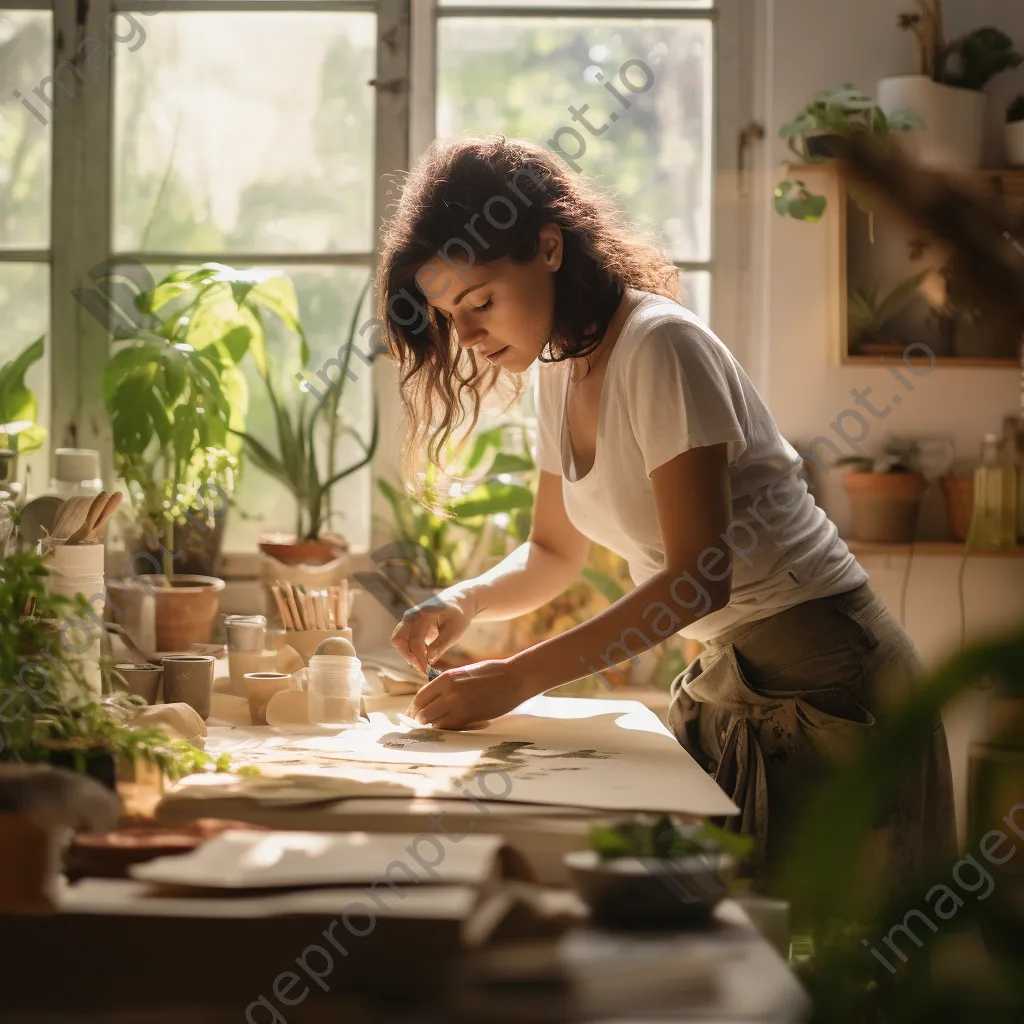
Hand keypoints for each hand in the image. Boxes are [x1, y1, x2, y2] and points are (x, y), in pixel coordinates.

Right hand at [390, 587, 477, 674]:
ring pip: (398, 640)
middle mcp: (412, 614)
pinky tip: (423, 656)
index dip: (419, 657)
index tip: (427, 671)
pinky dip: (410, 650)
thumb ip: (441, 645)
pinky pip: (403, 639)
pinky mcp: (409, 624)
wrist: (458, 601)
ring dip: (408, 654)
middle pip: (398, 639)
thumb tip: (428, 660)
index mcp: (424, 614)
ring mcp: (408, 618)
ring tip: (424, 663)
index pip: (415, 640)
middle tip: (423, 668)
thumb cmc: (458, 615)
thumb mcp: (455, 631)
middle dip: (408, 656)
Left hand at [405, 659, 529, 730]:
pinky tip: (450, 726)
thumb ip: (447, 684)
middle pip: (423, 713)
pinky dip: (445, 729)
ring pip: (433, 723)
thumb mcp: (463, 672)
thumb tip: (432, 698)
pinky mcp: (469, 717)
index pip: (420, 698)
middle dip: (421, 719)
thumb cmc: (491, 673)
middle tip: (423, 723)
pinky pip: (448, 728)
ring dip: (432, 726)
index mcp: (446, 678)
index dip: (414, 709)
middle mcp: (448, 692)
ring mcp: (458, 706)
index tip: (414, 714)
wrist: (514, 679)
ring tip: (437, 725)